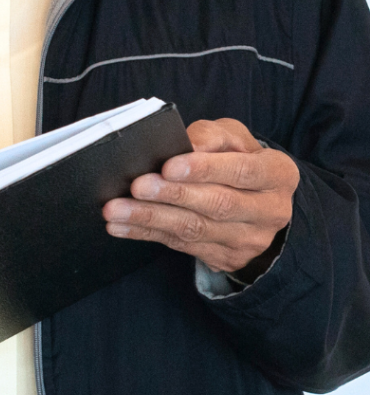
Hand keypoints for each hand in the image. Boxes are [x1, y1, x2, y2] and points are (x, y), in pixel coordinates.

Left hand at [102, 118, 299, 274]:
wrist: (256, 206)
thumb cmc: (238, 161)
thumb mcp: (235, 140)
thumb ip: (213, 136)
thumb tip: (188, 145)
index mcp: (279, 174)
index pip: (243, 171)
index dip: (205, 169)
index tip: (169, 166)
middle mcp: (270, 210)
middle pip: (217, 204)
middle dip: (173, 195)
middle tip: (137, 186)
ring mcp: (248, 240)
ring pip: (194, 229)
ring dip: (150, 218)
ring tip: (116, 209)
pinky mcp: (224, 257)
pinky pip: (179, 245)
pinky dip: (145, 233)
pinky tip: (120, 226)